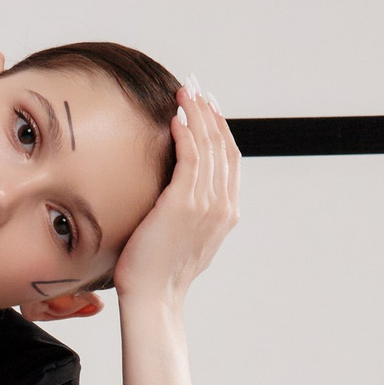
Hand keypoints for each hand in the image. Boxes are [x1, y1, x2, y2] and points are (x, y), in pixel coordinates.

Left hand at [111, 85, 240, 308]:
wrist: (153, 297)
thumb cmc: (158, 273)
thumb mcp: (183, 239)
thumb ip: (190, 214)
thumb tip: (179, 198)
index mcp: (226, 213)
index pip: (229, 159)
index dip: (219, 129)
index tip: (206, 106)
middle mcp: (223, 206)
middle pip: (223, 146)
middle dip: (209, 112)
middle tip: (195, 87)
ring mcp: (206, 204)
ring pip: (208, 146)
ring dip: (196, 114)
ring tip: (184, 92)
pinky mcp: (184, 204)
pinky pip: (190, 158)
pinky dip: (186, 133)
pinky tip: (176, 116)